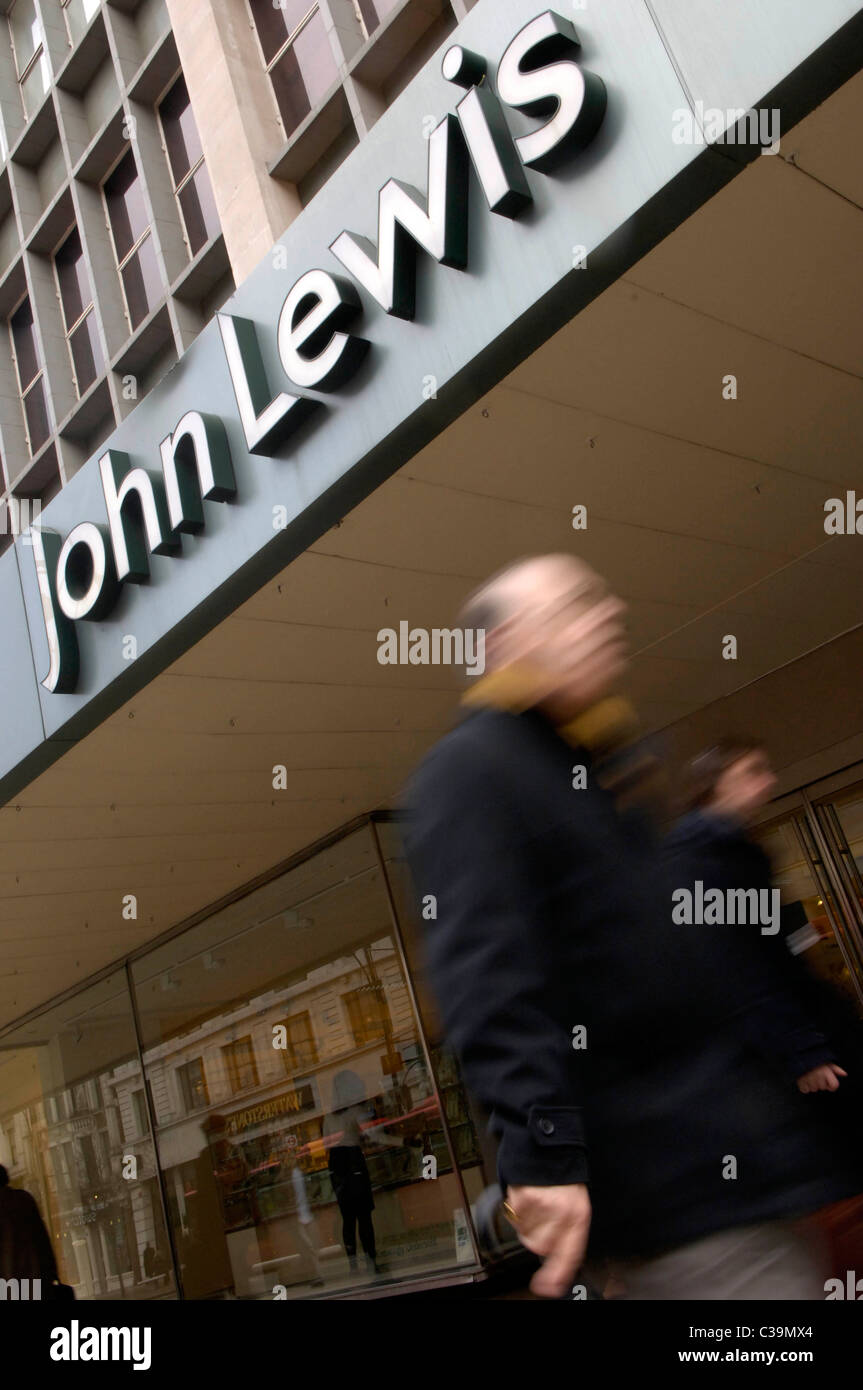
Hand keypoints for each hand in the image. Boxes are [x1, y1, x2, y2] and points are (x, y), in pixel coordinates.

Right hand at [504, 1183, 591, 1298]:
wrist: (548, 1148)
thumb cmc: (564, 1180)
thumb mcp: (576, 1207)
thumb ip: (569, 1236)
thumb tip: (556, 1267)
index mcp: (579, 1216)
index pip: (570, 1256)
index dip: (558, 1277)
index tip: (548, 1289)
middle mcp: (560, 1213)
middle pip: (541, 1248)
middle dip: (539, 1239)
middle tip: (544, 1220)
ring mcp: (540, 1206)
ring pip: (527, 1235)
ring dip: (528, 1226)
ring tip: (537, 1206)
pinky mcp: (521, 1199)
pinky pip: (515, 1220)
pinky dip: (518, 1213)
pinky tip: (528, 1199)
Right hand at [797, 1063, 846, 1092]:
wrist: (799, 1054)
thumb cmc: (814, 1058)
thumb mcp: (826, 1061)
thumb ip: (836, 1069)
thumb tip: (844, 1074)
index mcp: (826, 1072)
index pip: (834, 1086)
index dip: (831, 1085)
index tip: (827, 1081)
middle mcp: (819, 1077)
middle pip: (823, 1088)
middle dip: (820, 1083)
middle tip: (816, 1075)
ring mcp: (809, 1080)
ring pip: (814, 1089)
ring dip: (812, 1085)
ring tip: (809, 1076)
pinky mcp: (800, 1082)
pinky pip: (805, 1090)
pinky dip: (804, 1086)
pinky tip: (804, 1079)